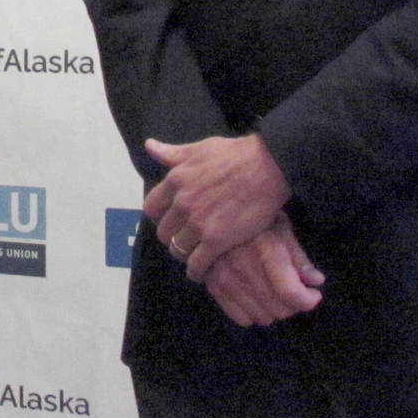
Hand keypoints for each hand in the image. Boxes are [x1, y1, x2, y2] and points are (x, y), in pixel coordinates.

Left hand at [143, 134, 291, 281]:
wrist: (269, 167)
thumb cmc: (236, 154)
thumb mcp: (199, 148)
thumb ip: (172, 153)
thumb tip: (149, 145)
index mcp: (175, 181)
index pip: (152, 208)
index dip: (160, 217)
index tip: (170, 220)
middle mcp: (182, 204)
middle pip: (164, 232)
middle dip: (172, 236)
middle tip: (184, 238)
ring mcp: (198, 223)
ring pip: (177, 248)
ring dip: (183, 254)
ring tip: (193, 254)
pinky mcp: (216, 241)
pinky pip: (196, 264)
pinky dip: (196, 271)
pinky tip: (200, 271)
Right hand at [201, 213, 325, 326]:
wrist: (211, 207)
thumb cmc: (253, 215)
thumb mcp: (280, 227)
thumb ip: (298, 257)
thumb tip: (317, 281)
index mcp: (266, 249)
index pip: (291, 293)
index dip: (308, 300)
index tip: (313, 295)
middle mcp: (245, 266)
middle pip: (280, 309)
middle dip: (294, 305)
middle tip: (294, 291)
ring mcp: (226, 277)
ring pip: (263, 317)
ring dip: (274, 310)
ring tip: (274, 294)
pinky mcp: (212, 284)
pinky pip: (241, 319)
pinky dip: (253, 314)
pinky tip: (256, 298)